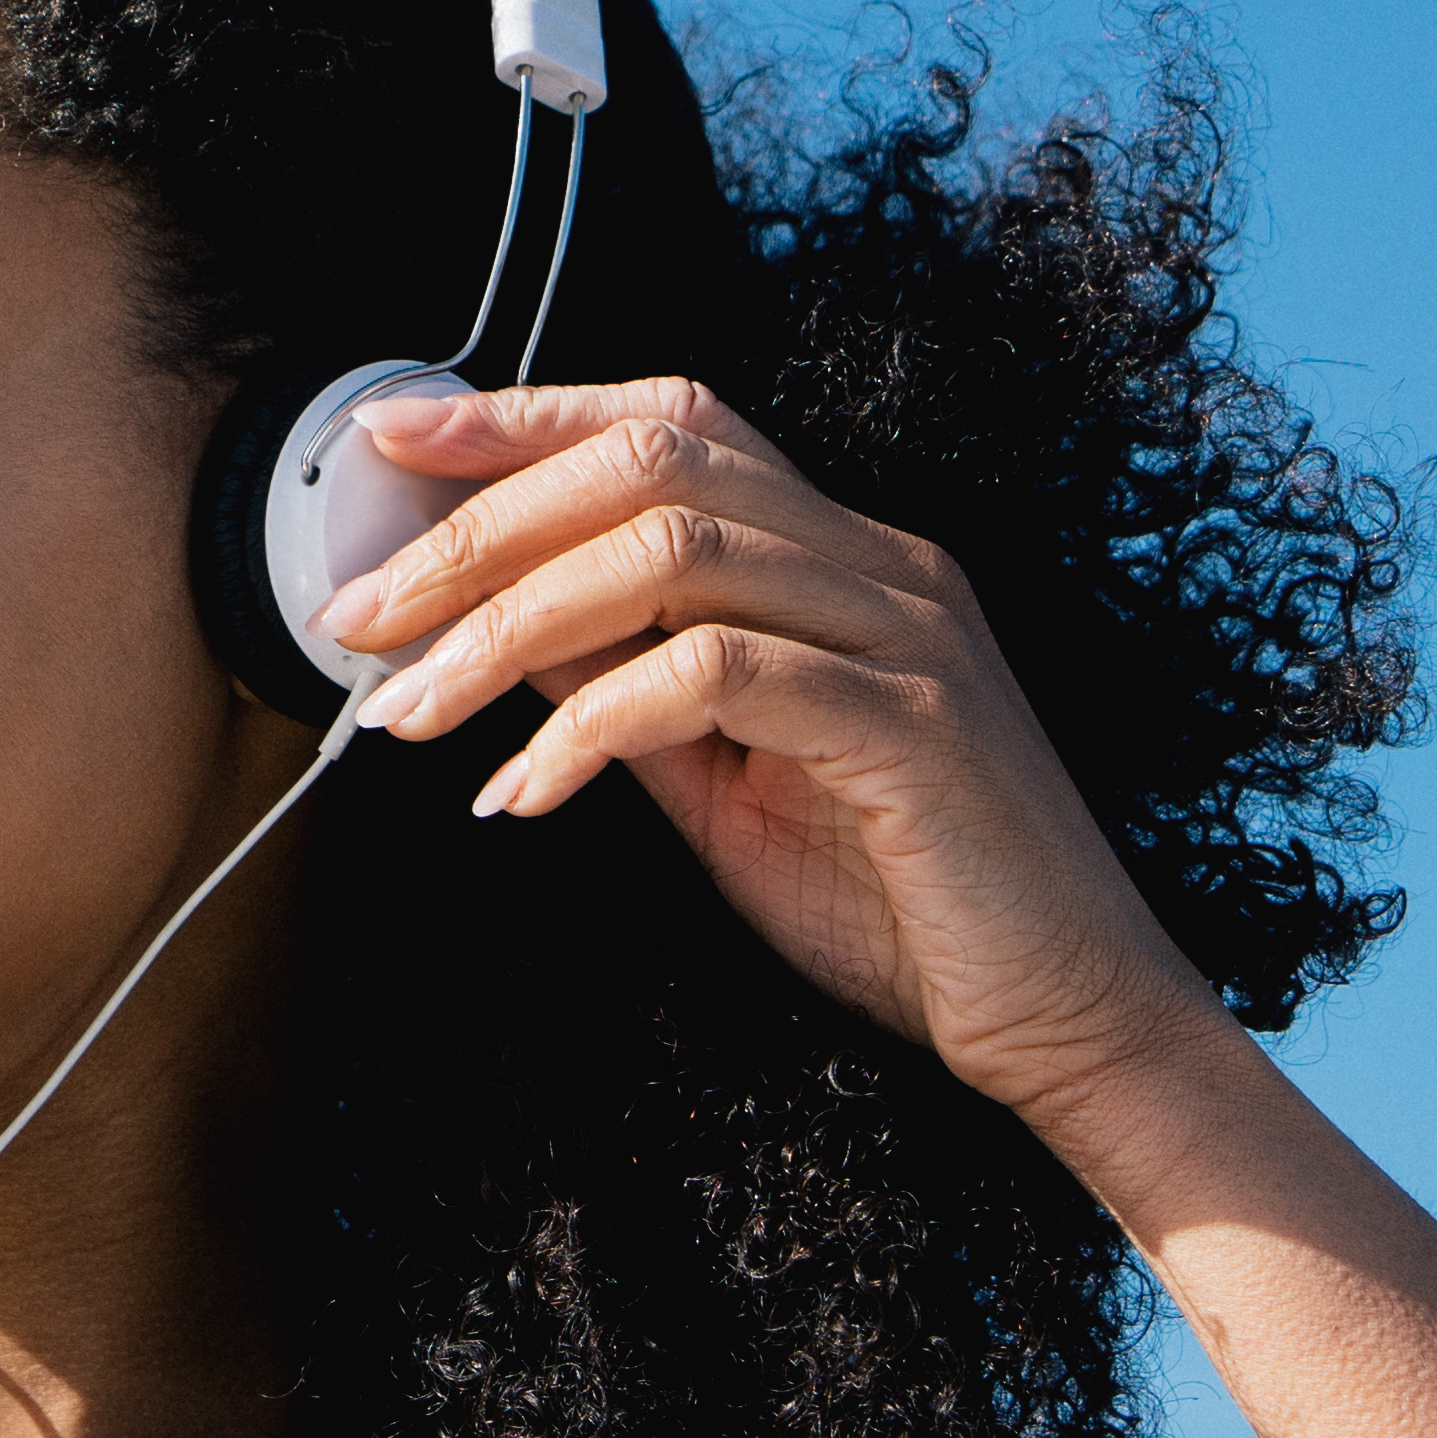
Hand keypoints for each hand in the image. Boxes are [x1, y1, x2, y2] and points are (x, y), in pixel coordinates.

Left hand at [325, 378, 1205, 1120]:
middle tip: (360, 611)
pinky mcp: (910, 725)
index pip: (673, 424)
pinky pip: (715, 676)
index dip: (526, 414)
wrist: (1075, 1022)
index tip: (393, 434)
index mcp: (845, 561)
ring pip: (670, 553)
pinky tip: (525, 791)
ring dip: (510, 624)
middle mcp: (881, 566)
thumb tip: (505, 630)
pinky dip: (592, 727)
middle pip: (651, 466)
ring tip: (410, 709)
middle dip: (481, 525)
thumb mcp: (733, 787)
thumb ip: (637, 695)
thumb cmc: (910, 913)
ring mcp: (905, 635)